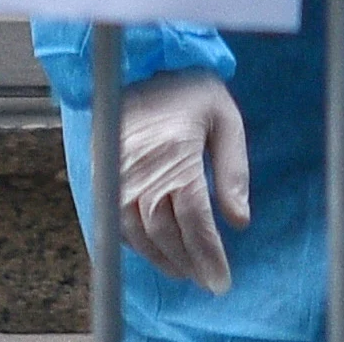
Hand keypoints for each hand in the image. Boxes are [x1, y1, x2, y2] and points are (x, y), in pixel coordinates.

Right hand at [114, 68, 249, 291]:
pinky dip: (135, 244)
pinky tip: (154, 251)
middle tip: (209, 282)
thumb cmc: (188, 89)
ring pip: (139, 233)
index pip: (194, 220)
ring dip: (162, 259)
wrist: (138, 60)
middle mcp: (143, 170)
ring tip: (186, 272)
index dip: (208, 256)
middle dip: (189, 264)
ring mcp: (119, 173)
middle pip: (166, 234)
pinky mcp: (104, 173)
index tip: (222, 281)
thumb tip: (240, 221)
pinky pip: (115, 220)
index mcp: (177, 156)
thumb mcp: (225, 118)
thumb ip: (234, 170)